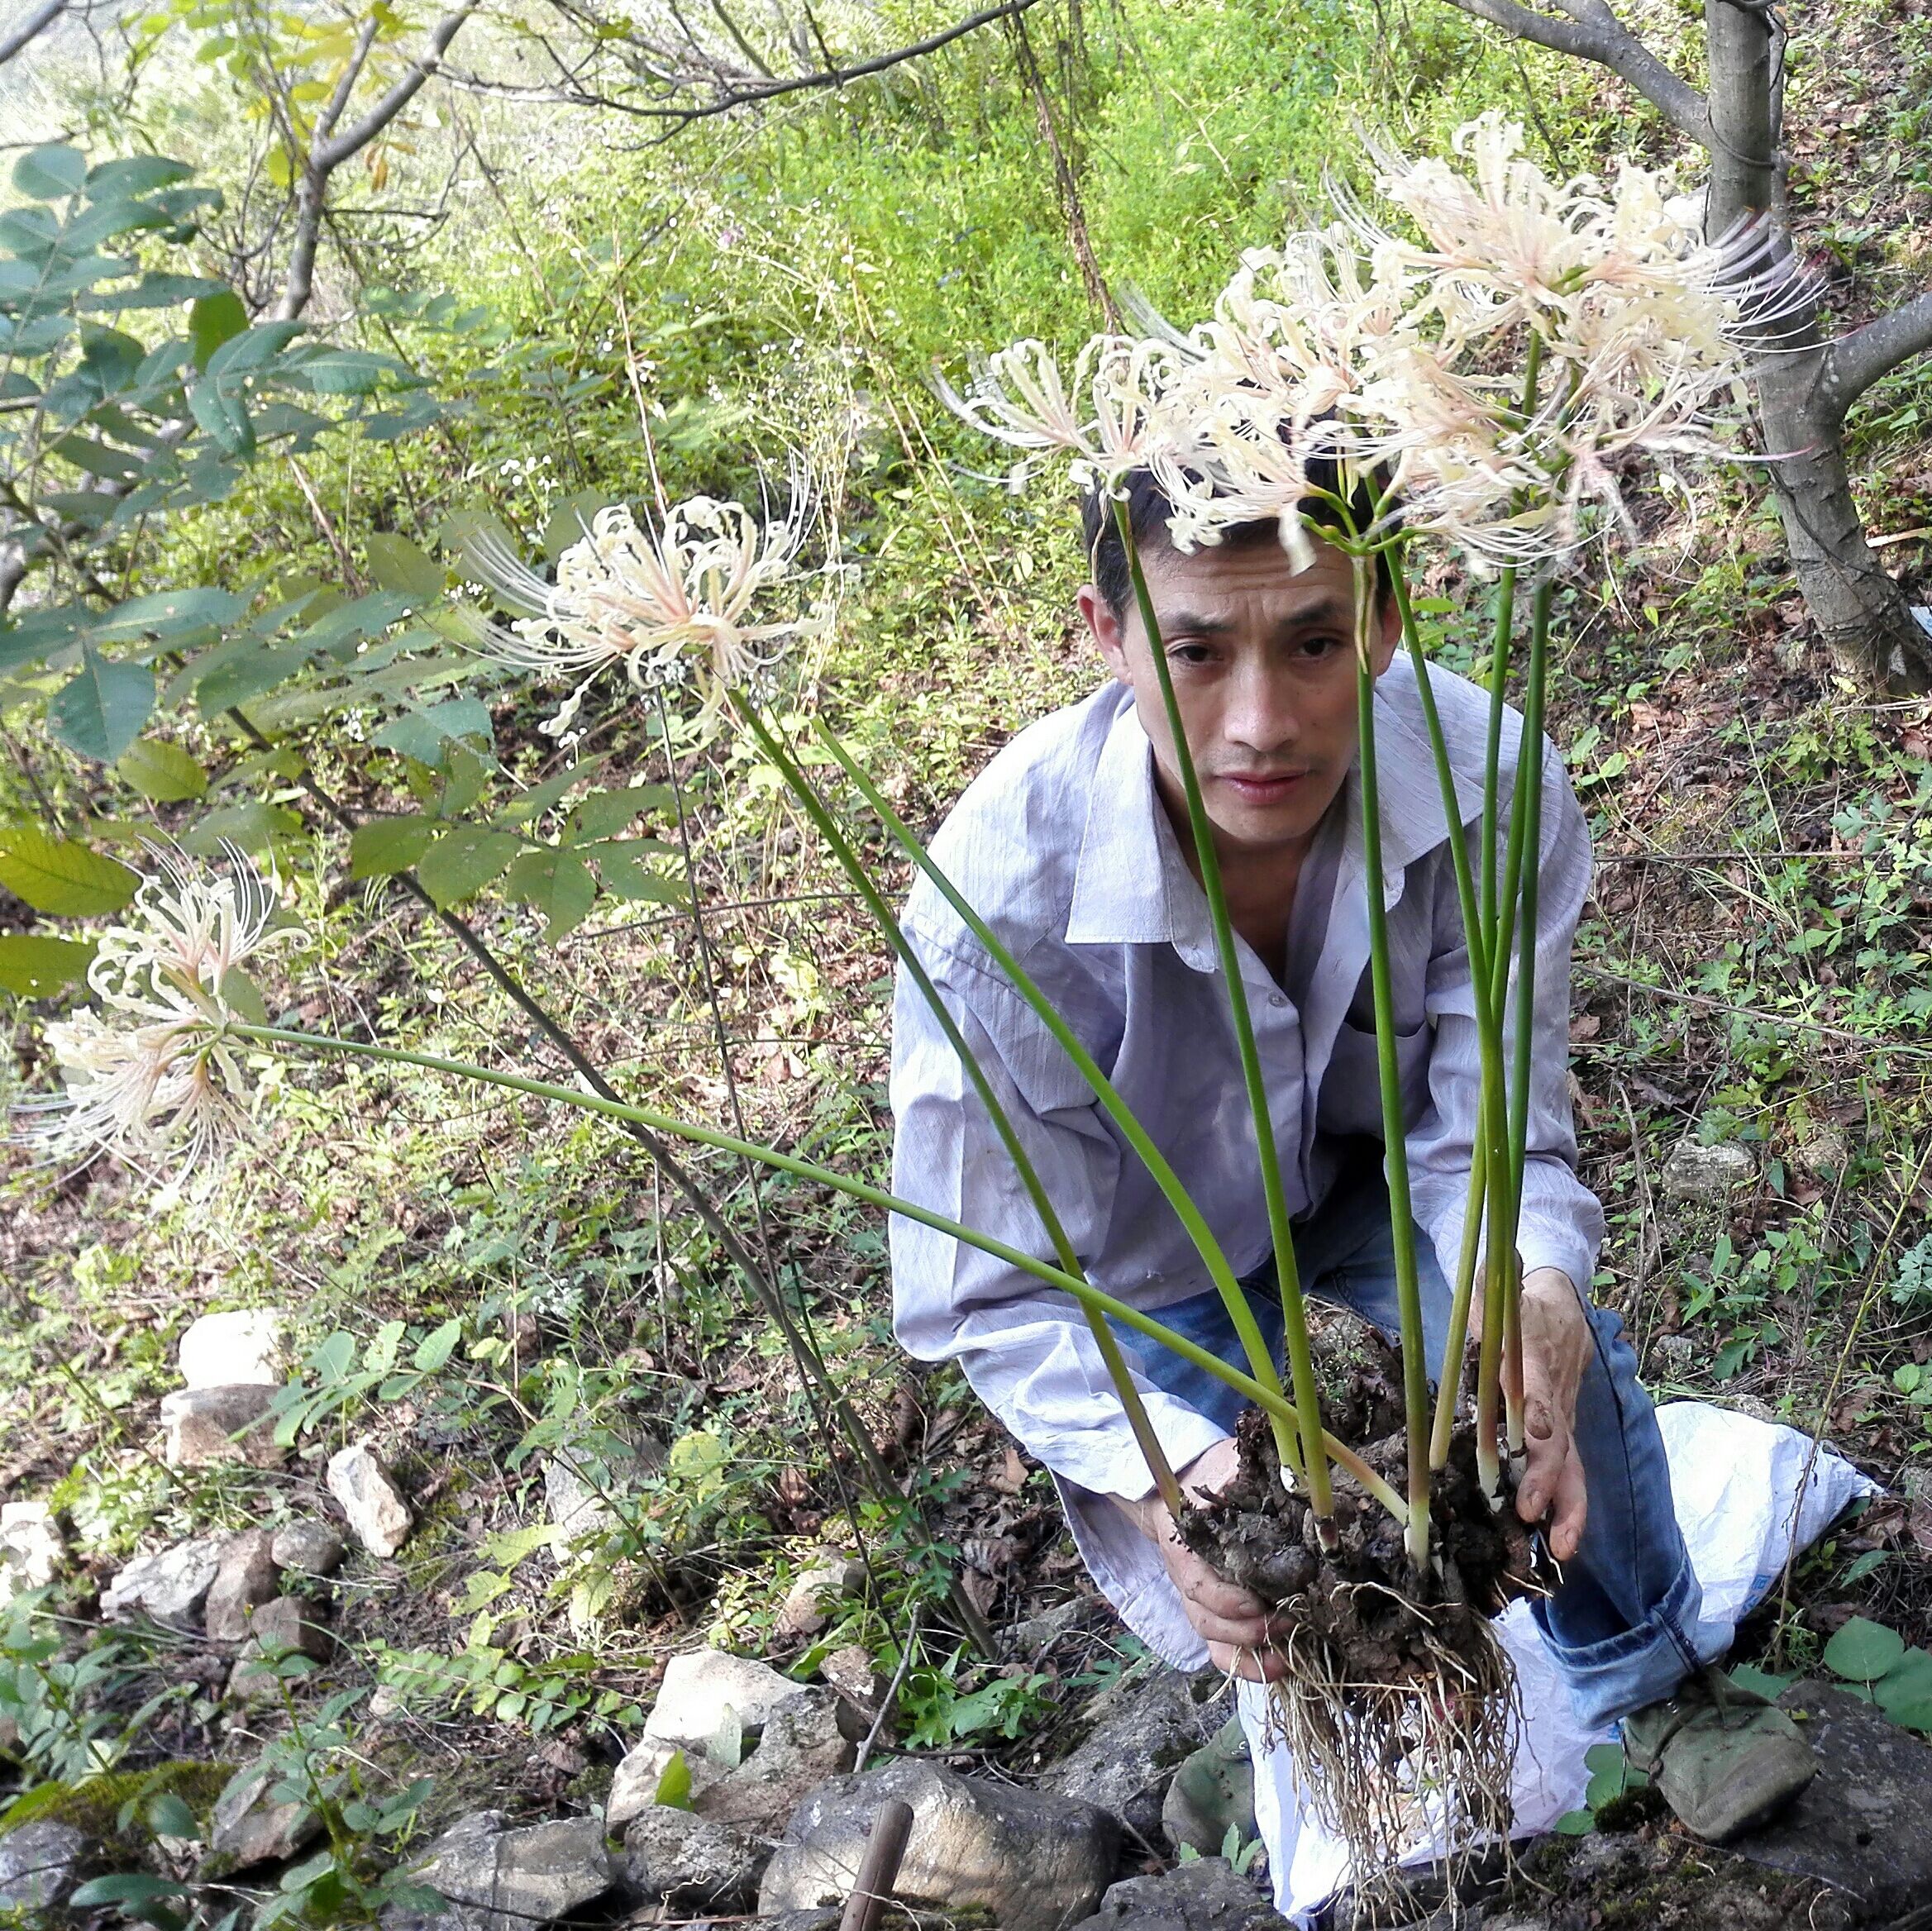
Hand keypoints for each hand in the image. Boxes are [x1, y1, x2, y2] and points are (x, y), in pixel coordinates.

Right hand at [1114, 1439, 1287, 1681]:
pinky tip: (1280, 1668)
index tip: (1259, 1603)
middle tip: (1290, 1622)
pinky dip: (1248, 1666)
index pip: (1199, 1584)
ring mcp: (1201, 1602)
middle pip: (1208, 1621)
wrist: (1186, 1484)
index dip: (1227, 1601)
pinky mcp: (1217, 1615)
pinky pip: (1223, 1652)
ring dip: (1252, 1654)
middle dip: (1249, 1631)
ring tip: (1289, 1657)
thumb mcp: (1224, 1464)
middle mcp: (1190, 1581)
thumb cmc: (1213, 1475)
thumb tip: (1273, 1482)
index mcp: (1187, 1546)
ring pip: (1215, 1642)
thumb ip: (1239, 1473)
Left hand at [1509, 1267, 1593, 1561]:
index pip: (1536, 1386)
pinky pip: (1571, 1475)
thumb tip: (1478, 1297)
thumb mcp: (1498, 1299)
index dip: (1535, 1407)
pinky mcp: (1564, 1436)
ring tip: (1560, 1549)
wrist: (1560, 1303)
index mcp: (1534, 1361)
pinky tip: (1558, 1545)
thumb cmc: (1516, 1305)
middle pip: (1558, 1441)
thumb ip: (1487, 1304)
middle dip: (1546, 1479)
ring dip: (1569, 1510)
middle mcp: (1554, 1398)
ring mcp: (1564, 1420)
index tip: (1534, 1430)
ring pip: (1574, 1467)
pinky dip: (1568, 1511)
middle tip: (1530, 1511)